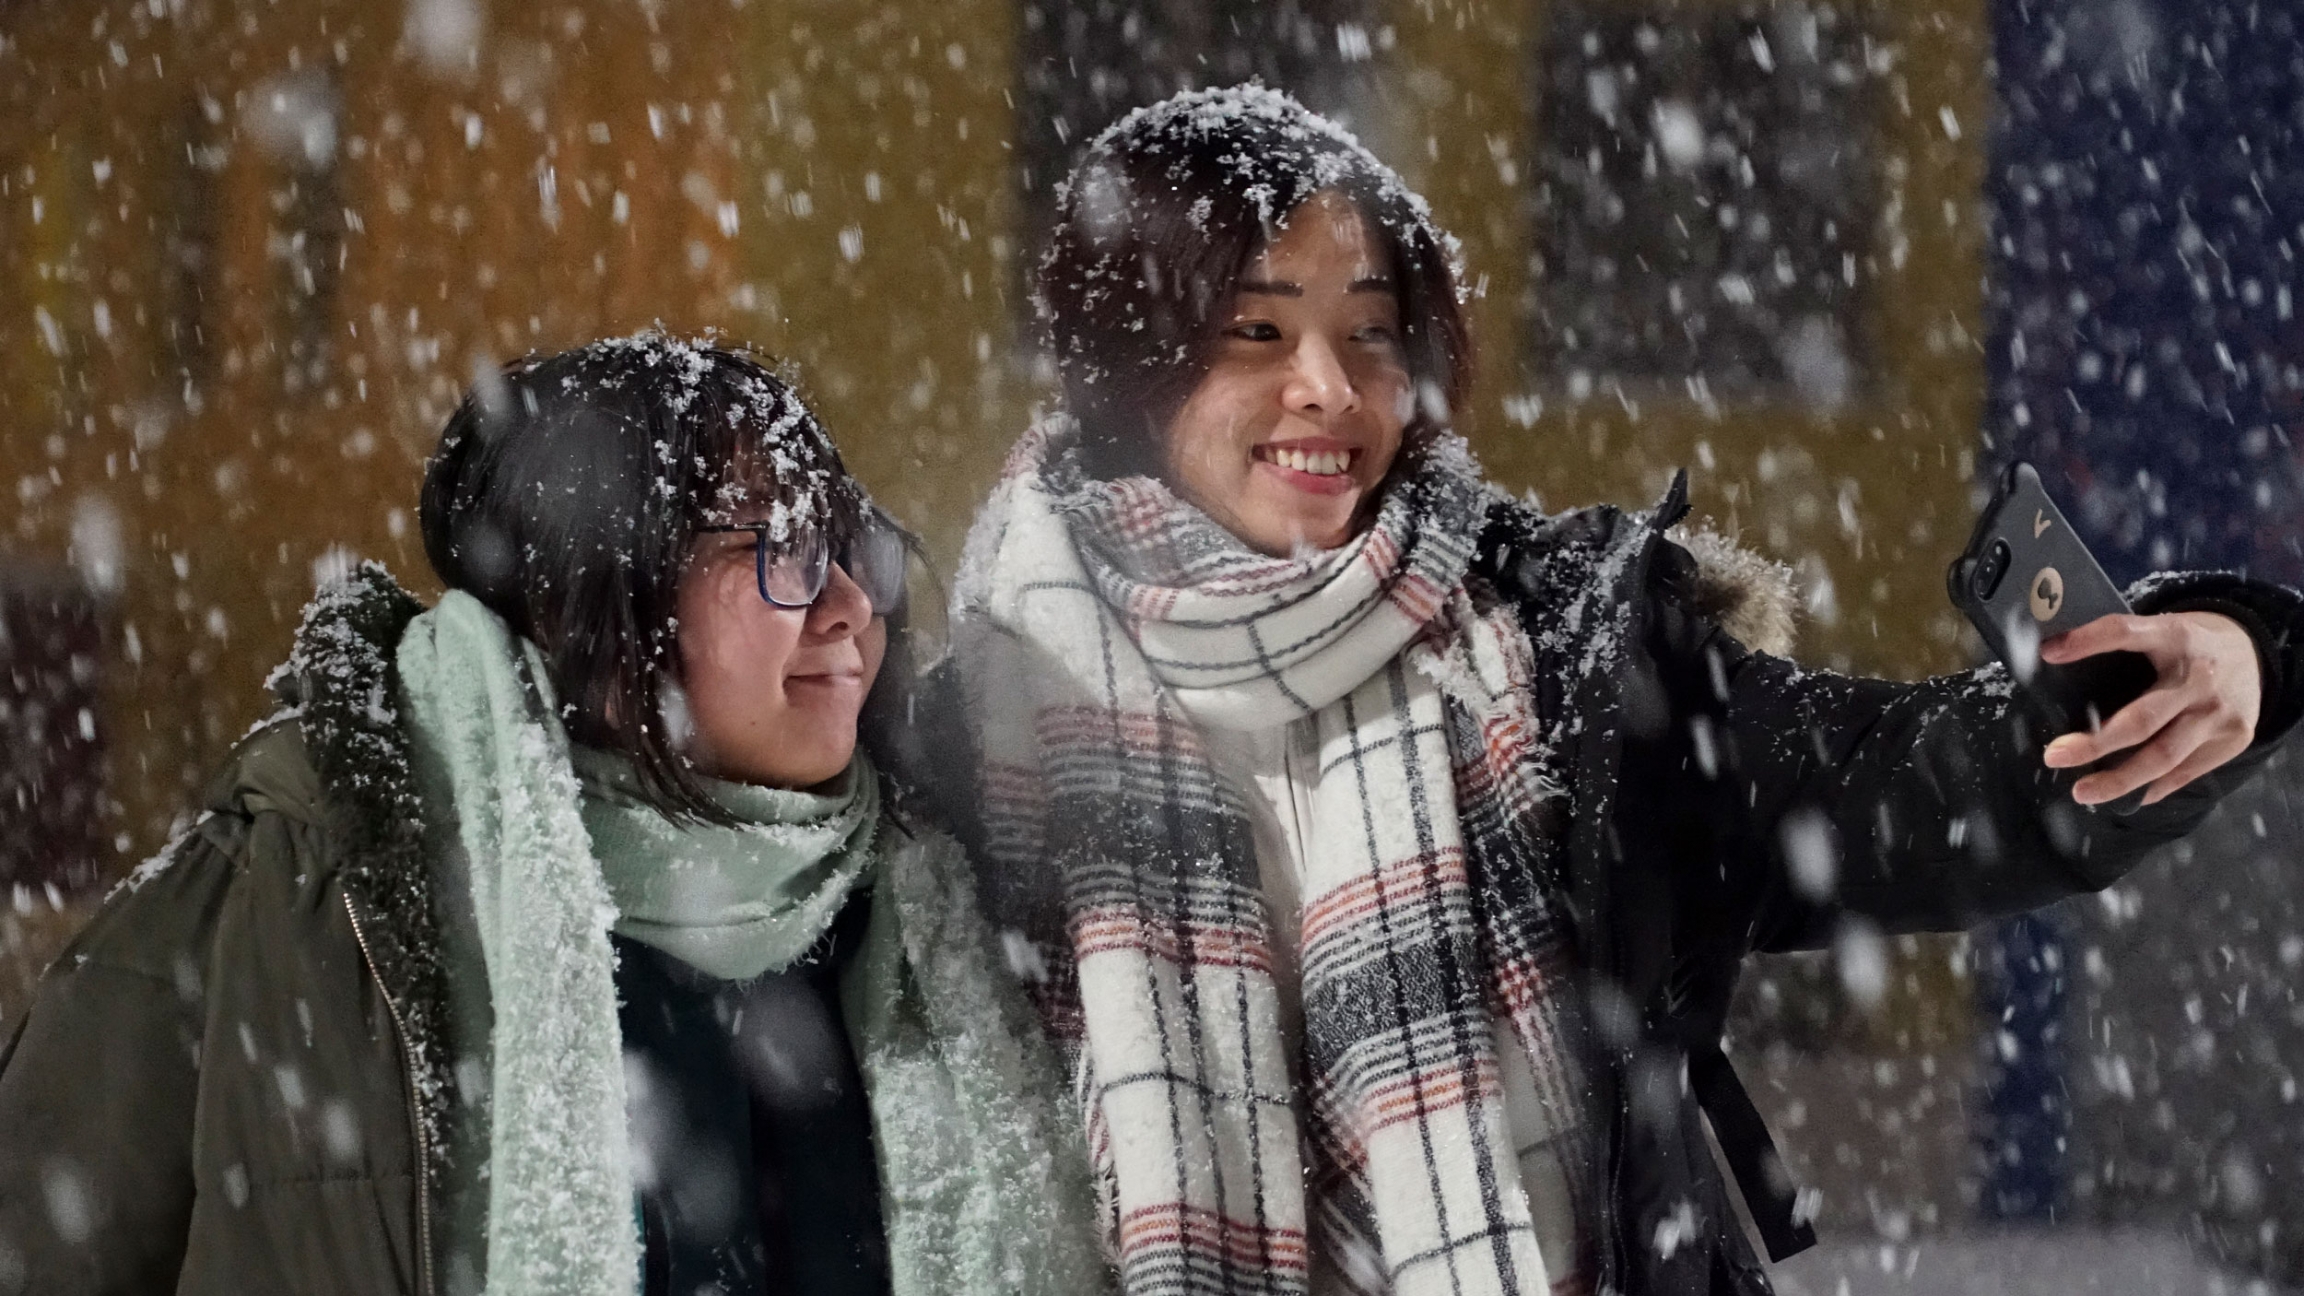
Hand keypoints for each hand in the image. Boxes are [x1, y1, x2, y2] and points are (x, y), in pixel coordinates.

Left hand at [2039, 611, 2260, 804]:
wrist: (2255, 654)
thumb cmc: (2188, 646)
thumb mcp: (2161, 630)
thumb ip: (2122, 642)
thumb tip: (2054, 658)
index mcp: (2174, 637)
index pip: (2126, 632)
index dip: (2088, 641)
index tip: (2049, 653)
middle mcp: (2199, 678)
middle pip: (2142, 719)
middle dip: (2095, 743)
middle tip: (2054, 756)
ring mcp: (2218, 713)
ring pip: (2164, 756)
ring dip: (2120, 779)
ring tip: (2082, 791)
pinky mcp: (2233, 739)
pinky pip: (2187, 771)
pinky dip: (2155, 786)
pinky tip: (2127, 796)